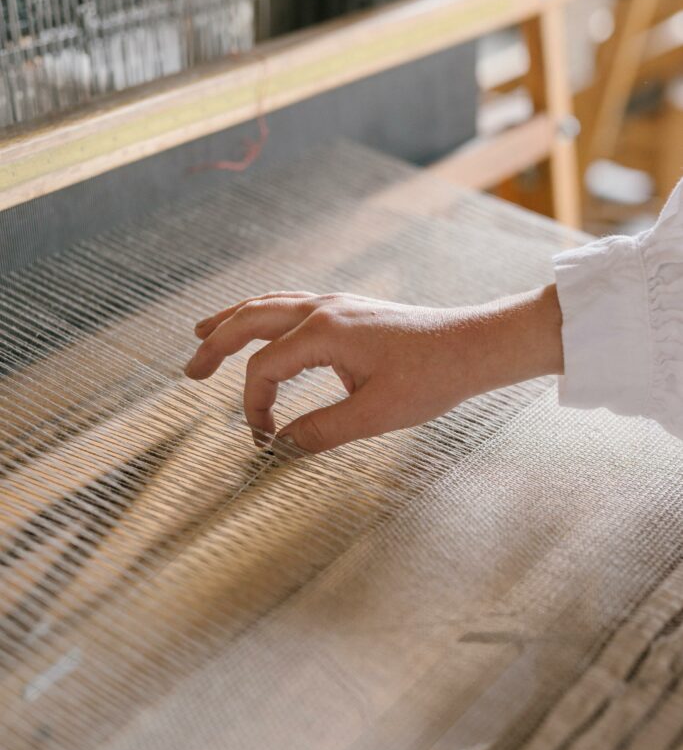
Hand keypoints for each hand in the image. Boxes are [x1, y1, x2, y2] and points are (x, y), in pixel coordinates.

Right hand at [184, 287, 562, 453]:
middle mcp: (323, 309)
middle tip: (190, 372)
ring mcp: (337, 304)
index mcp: (324, 332)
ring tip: (203, 333)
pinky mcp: (350, 310)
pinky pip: (292, 305)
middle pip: (251, 319)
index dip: (253, 407)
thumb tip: (284, 445)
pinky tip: (263, 330)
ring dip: (234, 321)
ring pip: (269, 304)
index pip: (264, 369)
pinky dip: (265, 315)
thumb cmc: (432, 378)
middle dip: (215, 344)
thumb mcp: (376, 416)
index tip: (264, 440)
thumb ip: (322, 431)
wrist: (474, 346)